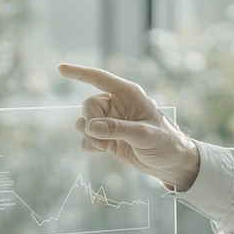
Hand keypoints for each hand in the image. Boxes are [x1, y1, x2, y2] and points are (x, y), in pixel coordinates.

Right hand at [58, 63, 200, 190]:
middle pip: (88, 105)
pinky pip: (87, 137)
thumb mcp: (144, 135)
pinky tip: (101, 151)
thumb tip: (90, 127)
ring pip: (85, 121)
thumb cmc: (166, 143)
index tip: (61, 68)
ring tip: (104, 147)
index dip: (80, 73)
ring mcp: (111, 121)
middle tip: (101, 137)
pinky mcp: (108, 137)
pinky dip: (89, 144)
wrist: (172, 164)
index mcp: (129, 95)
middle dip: (90, 121)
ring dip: (89, 135)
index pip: (100, 79)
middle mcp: (117, 105)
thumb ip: (117, 130)